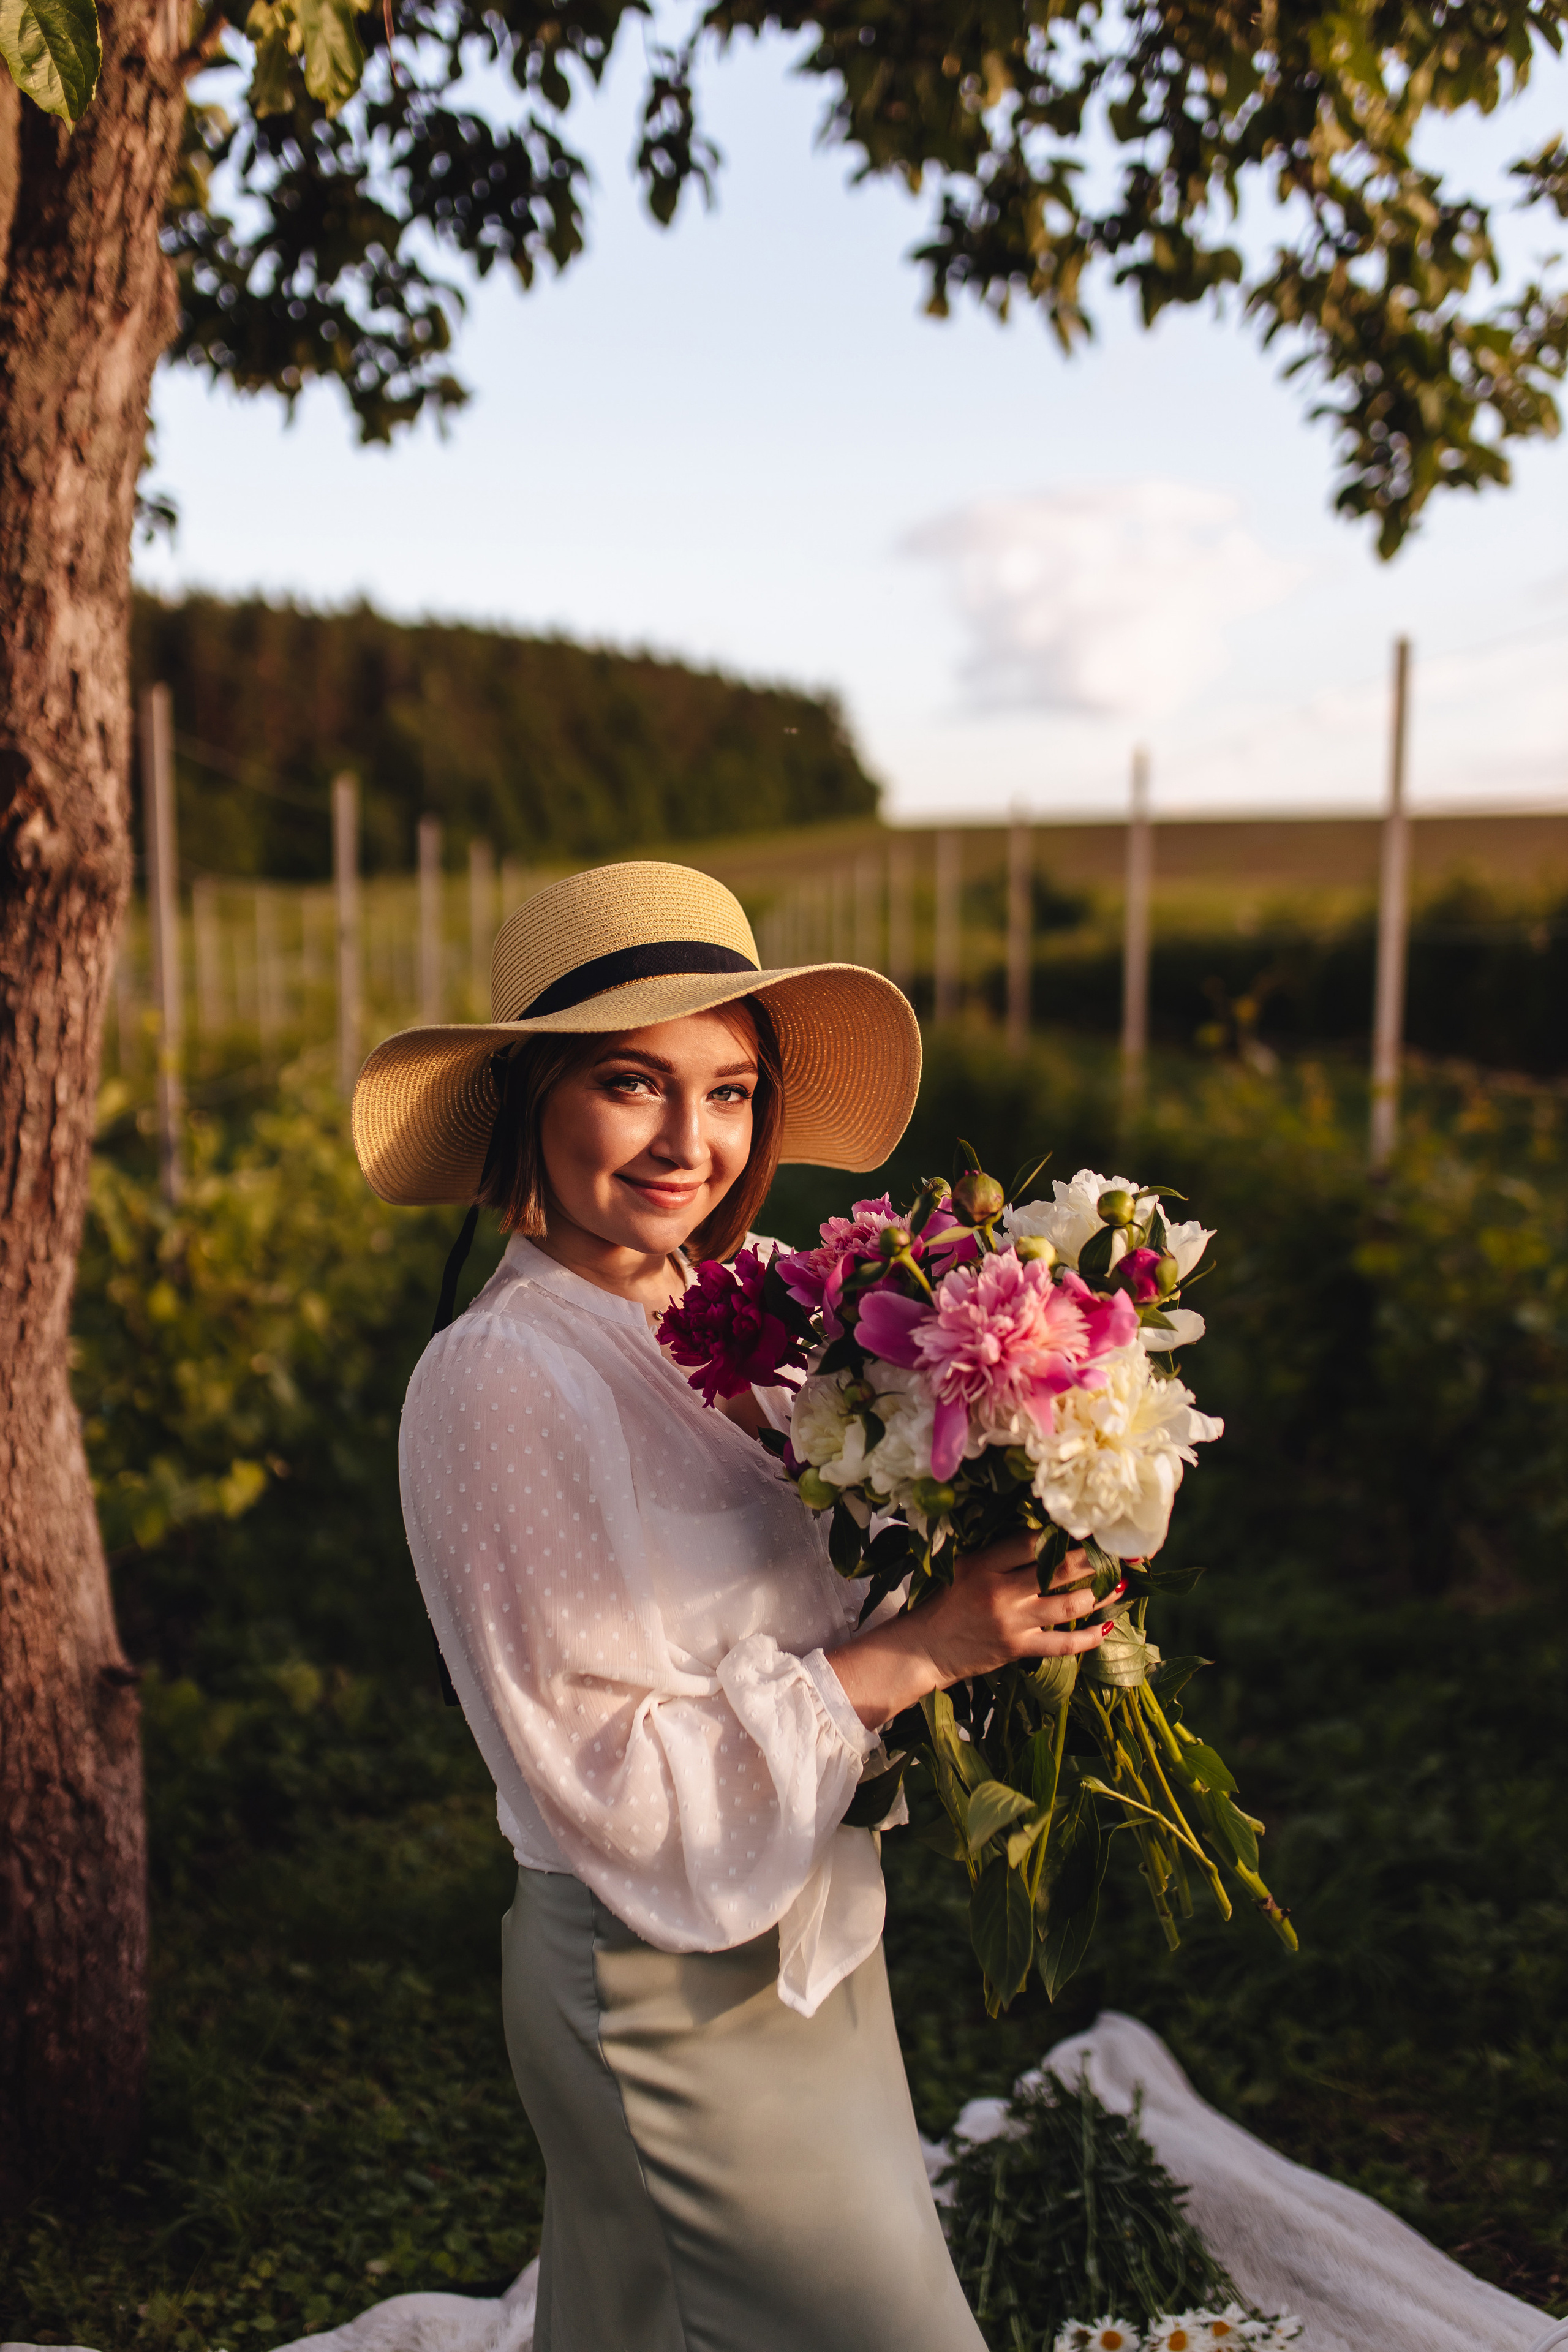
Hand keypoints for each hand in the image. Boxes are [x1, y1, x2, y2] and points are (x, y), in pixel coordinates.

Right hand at [825, 1533, 1123, 1731]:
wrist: (925, 1648)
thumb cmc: (946, 1602)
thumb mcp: (966, 1567)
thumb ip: (1000, 1555)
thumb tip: (1045, 1536)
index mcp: (985, 1564)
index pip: (1031, 1542)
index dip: (1063, 1534)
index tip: (1086, 1527)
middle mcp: (1001, 1591)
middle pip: (1057, 1570)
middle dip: (1092, 1560)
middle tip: (1119, 1551)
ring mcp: (1012, 1623)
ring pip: (1068, 1606)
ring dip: (1099, 1595)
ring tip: (1121, 1584)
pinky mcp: (1018, 1649)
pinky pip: (1062, 1644)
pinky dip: (1087, 1638)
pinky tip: (1107, 1628)